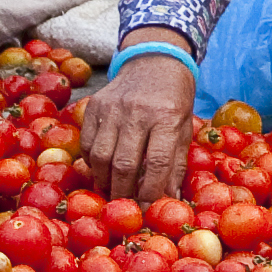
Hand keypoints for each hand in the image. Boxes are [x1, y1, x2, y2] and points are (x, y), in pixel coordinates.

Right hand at [80, 30, 198, 203]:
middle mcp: (137, 111)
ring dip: (105, 181)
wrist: (154, 61)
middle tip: (126, 207)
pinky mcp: (93, 105)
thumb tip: (170, 201)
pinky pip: (87, 143)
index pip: (157, 163)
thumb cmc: (174, 100)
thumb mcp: (184, 128)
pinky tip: (102, 170)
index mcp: (167, 116)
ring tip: (113, 191)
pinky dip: (92, 163)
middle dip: (124, 193)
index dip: (152, 192)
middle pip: (124, 164)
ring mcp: (112, 107)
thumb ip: (176, 164)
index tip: (148, 210)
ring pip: (100, 156)